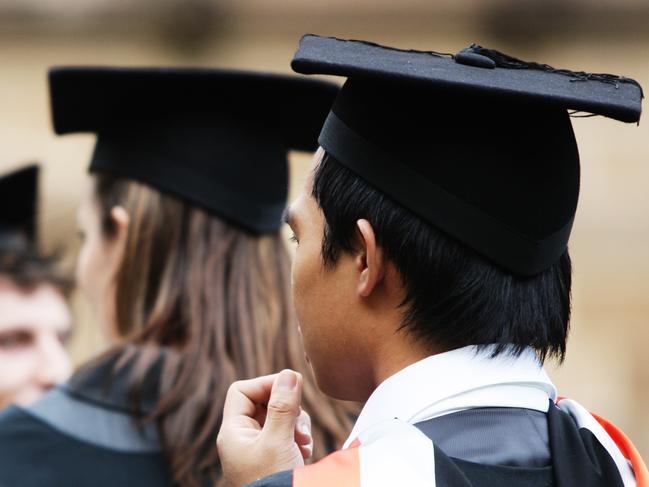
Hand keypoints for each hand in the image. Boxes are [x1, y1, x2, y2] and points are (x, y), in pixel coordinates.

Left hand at [217, 370, 312, 486]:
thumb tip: (289, 373)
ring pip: (279, 417)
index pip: (242, 391)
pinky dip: (298, 436)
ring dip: (296, 423)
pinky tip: (304, 451)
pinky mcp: (274, 457)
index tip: (291, 387)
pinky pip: (287, 433)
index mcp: (233, 432)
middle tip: (298, 420)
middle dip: (286, 406)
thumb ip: (283, 405)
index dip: (266, 384)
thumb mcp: (279, 441)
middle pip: (263, 401)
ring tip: (303, 441)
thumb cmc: (273, 483)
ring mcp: (259, 449)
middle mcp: (243, 438)